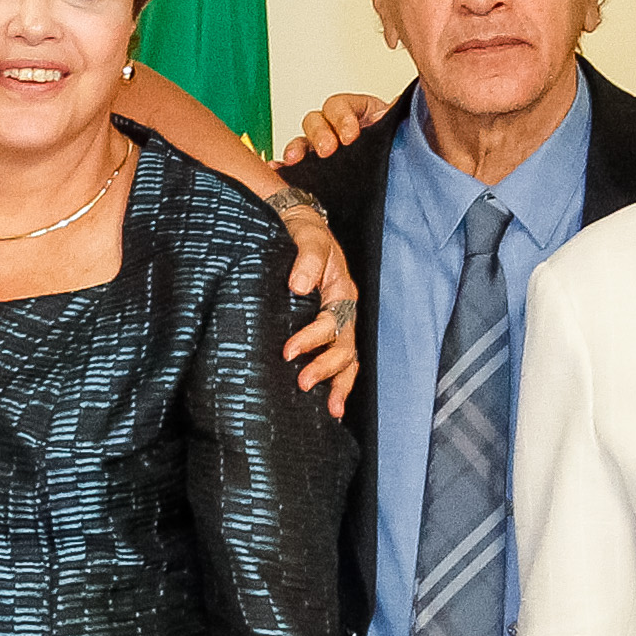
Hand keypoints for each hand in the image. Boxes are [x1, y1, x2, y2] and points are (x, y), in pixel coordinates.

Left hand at [272, 201, 361, 417]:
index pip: (332, 323)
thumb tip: (300, 285)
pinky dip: (336, 380)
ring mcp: (336, 321)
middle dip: (326, 369)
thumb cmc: (302, 231)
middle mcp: (343, 310)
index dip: (312, 340)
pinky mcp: (324, 328)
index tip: (288, 352)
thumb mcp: (307, 236)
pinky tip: (328, 403)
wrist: (296, 225)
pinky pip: (337, 358)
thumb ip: (306, 258)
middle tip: (303, 384)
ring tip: (331, 411)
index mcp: (341, 291)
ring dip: (339, 384)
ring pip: (347, 359)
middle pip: (345, 348)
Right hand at [273, 93, 391, 166]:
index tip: (351, 135)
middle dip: (320, 134)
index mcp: (356, 112)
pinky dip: (284, 167)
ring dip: (298, 148)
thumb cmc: (399, 145)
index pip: (340, 105)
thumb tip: (388, 112)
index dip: (342, 118)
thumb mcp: (398, 127)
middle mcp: (335, 128)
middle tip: (329, 150)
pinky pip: (295, 166)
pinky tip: (280, 170)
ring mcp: (322, 148)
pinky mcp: (315, 170)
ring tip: (297, 159)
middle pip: (316, 120)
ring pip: (302, 141)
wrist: (404, 174)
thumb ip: (393, 116)